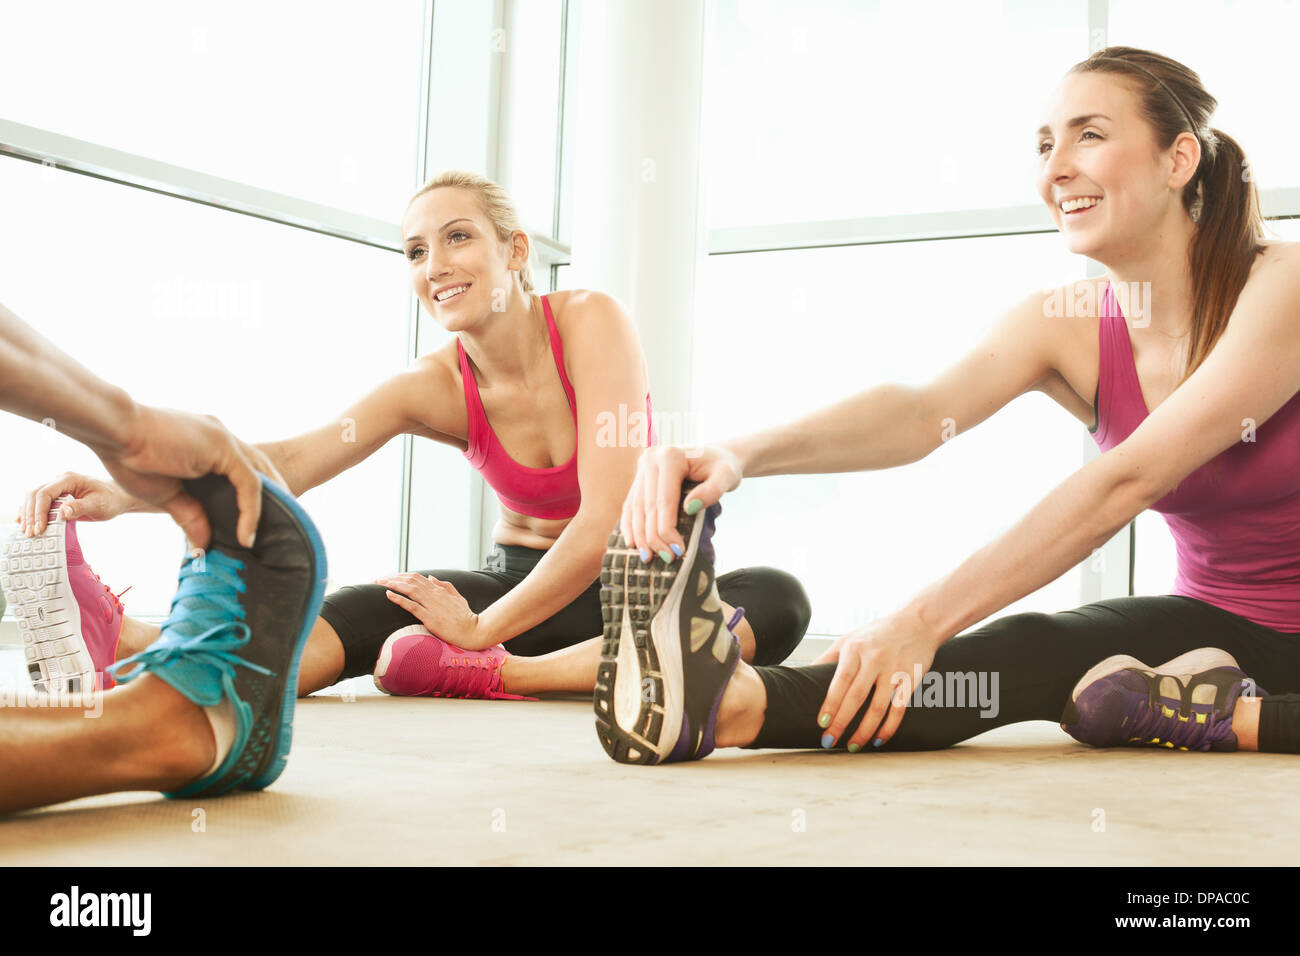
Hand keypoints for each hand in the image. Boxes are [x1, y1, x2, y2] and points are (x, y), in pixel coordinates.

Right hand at [17, 473, 133, 536]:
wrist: (117, 497)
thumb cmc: (110, 500)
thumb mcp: (98, 506)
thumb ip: (81, 507)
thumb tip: (62, 512)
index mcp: (69, 479)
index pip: (44, 493)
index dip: (38, 512)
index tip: (39, 529)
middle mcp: (59, 480)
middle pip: (34, 495)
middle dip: (30, 515)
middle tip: (30, 534)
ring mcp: (56, 487)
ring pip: (33, 498)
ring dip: (27, 515)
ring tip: (26, 532)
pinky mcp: (56, 495)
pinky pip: (38, 502)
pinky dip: (30, 512)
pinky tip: (25, 523)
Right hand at [94, 404, 287, 549]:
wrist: (113, 431)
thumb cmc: (129, 458)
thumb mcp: (166, 495)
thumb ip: (190, 516)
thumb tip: (202, 545)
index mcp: (207, 444)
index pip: (241, 470)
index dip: (252, 497)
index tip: (256, 524)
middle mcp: (220, 437)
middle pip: (259, 471)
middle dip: (273, 500)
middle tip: (280, 530)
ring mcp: (224, 440)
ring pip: (260, 477)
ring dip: (271, 507)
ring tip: (276, 536)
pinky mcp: (223, 447)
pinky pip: (248, 484)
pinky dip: (250, 511)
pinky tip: (247, 536)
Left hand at [375, 573, 482, 649]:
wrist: (473, 631)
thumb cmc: (466, 616)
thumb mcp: (458, 597)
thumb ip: (445, 585)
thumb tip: (430, 577)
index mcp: (440, 590)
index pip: (417, 578)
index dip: (402, 576)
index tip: (390, 577)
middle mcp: (435, 595)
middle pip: (410, 581)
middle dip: (393, 578)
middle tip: (378, 579)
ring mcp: (432, 606)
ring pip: (409, 590)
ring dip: (392, 585)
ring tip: (380, 583)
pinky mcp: (429, 617)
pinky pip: (411, 605)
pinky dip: (398, 599)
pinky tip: (388, 594)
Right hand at [620, 444, 742, 558]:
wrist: (716, 455)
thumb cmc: (723, 466)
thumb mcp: (727, 476)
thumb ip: (713, 490)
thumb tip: (689, 508)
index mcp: (670, 456)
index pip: (664, 500)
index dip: (668, 529)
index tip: (677, 551)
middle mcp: (651, 458)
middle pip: (648, 506)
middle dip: (654, 537)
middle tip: (666, 559)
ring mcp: (642, 467)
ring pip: (635, 507)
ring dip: (640, 535)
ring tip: (648, 557)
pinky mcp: (639, 476)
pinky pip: (630, 504)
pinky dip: (630, 525)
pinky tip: (633, 543)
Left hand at [813, 608, 942, 750]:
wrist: (917, 622)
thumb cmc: (877, 633)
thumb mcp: (849, 638)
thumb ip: (828, 657)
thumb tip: (804, 675)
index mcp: (855, 650)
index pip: (839, 681)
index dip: (830, 704)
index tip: (822, 723)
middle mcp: (874, 659)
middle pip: (856, 697)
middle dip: (841, 722)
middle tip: (830, 741)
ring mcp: (894, 670)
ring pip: (877, 707)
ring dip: (864, 730)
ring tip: (853, 746)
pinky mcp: (910, 679)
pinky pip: (899, 709)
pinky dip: (889, 727)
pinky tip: (878, 739)